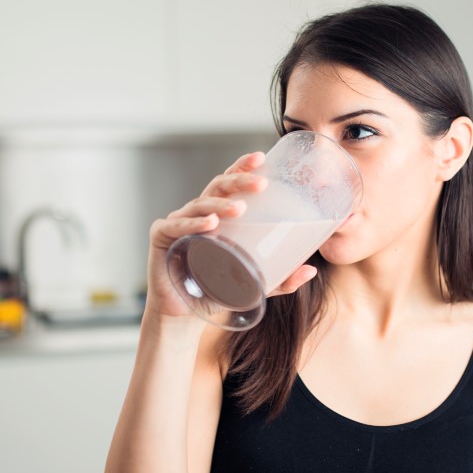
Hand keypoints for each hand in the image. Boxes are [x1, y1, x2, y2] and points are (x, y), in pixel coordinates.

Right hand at [144, 152, 318, 319]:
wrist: (183, 315)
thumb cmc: (215, 291)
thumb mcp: (253, 284)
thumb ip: (280, 278)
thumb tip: (310, 270)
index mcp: (217, 215)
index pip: (230, 184)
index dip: (243, 167)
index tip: (262, 157)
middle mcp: (197, 213)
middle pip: (217, 187)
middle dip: (239, 181)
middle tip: (261, 184)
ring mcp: (178, 223)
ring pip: (199, 204)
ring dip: (220, 205)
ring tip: (240, 208)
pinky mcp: (161, 238)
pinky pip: (177, 226)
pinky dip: (193, 224)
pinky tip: (210, 225)